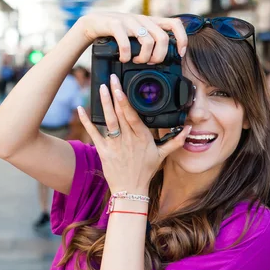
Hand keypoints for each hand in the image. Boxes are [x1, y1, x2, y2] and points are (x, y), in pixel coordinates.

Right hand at [76, 13, 187, 63]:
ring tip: (135, 61)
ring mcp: (129, 21)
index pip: (175, 24)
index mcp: (150, 21)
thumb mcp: (136, 33)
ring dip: (143, 57)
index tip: (180, 53)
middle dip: (159, 56)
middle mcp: (142, 19)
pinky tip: (123, 59)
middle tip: (150, 63)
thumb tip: (163, 58)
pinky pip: (126, 43)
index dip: (182, 38)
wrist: (93, 23)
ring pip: (147, 41)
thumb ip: (149, 39)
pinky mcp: (115, 24)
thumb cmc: (116, 31)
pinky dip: (126, 55)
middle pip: (162, 38)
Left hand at [77, 74, 191, 194]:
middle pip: (119, 113)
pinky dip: (87, 121)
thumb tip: (189, 129)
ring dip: (103, 103)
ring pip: (108, 120)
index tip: (120, 87)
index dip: (125, 101)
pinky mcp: (103, 150)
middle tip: (110, 79)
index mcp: (141, 137)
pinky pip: (94, 133)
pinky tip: (81, 108)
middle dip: (114, 94)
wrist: (130, 190)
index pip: (132, 115)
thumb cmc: (146, 171)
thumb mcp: (162, 155)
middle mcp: (127, 139)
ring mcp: (114, 144)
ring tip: (100, 88)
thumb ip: (175, 140)